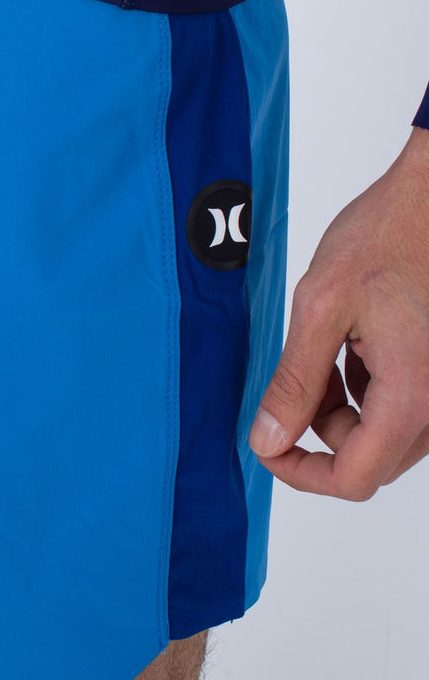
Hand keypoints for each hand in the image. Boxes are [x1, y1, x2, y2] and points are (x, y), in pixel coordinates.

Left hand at [249, 126, 428, 498]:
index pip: (354, 478)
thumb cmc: (384, 239)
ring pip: (382, 434)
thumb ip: (295, 381)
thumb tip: (269, 438)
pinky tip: (350, 343)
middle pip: (369, 459)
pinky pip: (396, 405)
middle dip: (319, 433)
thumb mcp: (320, 308)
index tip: (267, 446)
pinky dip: (363, 389)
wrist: (428, 201)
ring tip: (323, 351)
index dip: (301, 472)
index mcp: (410, 398)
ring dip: (341, 410)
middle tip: (290, 384)